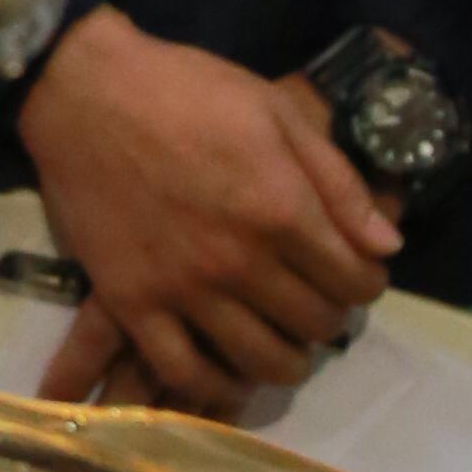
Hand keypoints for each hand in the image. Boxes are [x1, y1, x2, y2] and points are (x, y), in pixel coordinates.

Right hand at [19, 8, 396, 413]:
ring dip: (287, 359)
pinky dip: (215, 382)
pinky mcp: (132, 301)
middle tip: (318, 301)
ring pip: (260, 358)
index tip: (356, 274)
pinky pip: (183, 368)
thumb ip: (337, 182)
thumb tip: (388, 246)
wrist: (83, 91)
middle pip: (314, 323)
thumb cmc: (186, 89)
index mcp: (282, 209)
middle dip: (330, 316)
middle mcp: (240, 261)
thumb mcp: (277, 112)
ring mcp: (183, 288)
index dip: (367, 282)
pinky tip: (228, 370)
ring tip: (284, 344)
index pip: (354, 280)